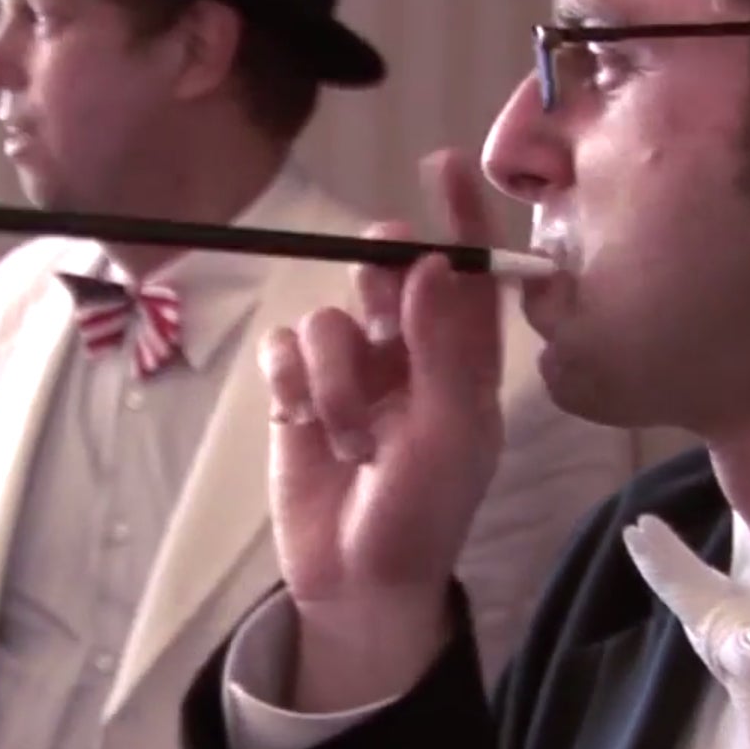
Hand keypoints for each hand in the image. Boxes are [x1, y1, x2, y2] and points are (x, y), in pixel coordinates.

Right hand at [259, 149, 507, 709]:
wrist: (354, 580)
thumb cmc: (422, 512)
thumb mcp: (449, 434)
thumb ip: (444, 348)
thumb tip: (435, 262)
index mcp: (463, 359)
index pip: (465, 274)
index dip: (458, 220)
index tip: (442, 168)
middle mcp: (408, 351)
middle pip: (388, 273)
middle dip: (378, 274)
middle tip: (378, 285)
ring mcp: (350, 369)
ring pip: (329, 316)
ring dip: (335, 374)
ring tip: (350, 436)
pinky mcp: (297, 390)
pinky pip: (284, 347)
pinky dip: (291, 379)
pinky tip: (304, 420)